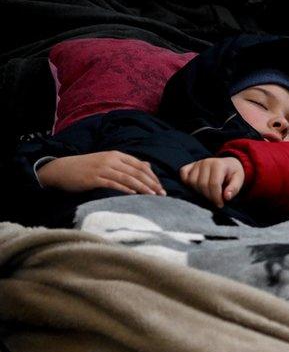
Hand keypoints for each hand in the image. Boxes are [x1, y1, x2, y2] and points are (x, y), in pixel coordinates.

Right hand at [37, 151, 164, 194]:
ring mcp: (102, 169)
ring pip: (127, 178)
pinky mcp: (93, 179)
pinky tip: (133, 194)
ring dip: (142, 187)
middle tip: (162, 194)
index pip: (140, 165)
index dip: (152, 176)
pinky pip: (112, 184)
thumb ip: (127, 164)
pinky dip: (124, 188)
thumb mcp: (108, 162)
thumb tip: (147, 166)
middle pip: (136, 172)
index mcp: (116, 155)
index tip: (161, 187)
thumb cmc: (87, 168)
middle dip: (151, 183)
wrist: (61, 170)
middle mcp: (111, 160)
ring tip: (153, 196)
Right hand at [179, 157, 243, 207]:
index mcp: (218, 164)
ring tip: (208, 194)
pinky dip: (187, 182)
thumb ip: (234, 188)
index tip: (220, 204)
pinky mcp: (190, 165)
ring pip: (192, 182)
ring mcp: (197, 163)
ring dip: (199, 192)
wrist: (229, 164)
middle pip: (202, 185)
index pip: (213, 184)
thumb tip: (227, 197)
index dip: (216, 197)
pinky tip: (196, 188)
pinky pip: (183, 174)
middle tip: (215, 201)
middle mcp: (205, 162)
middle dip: (208, 196)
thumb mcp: (239, 180)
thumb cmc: (233, 173)